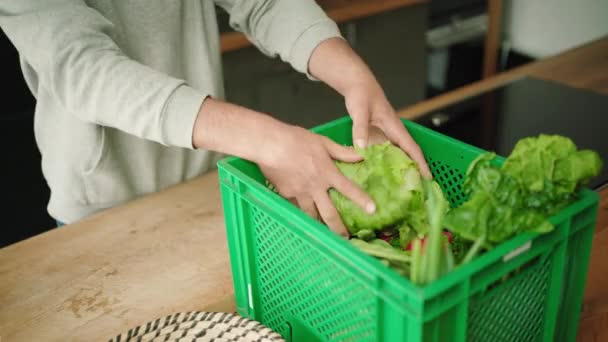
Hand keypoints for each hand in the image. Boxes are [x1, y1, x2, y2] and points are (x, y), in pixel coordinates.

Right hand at [259, 126, 375, 236]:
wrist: (270, 145)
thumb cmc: (296, 140)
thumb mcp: (323, 142)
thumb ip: (342, 151)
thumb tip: (361, 154)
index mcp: (327, 173)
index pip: (348, 189)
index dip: (361, 200)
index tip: (372, 210)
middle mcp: (315, 187)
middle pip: (329, 213)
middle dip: (338, 228)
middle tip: (345, 238)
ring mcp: (300, 193)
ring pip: (311, 215)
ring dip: (318, 225)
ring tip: (323, 233)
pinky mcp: (286, 195)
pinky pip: (296, 207)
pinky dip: (301, 212)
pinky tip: (302, 216)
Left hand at [344, 84, 431, 178]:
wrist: (357, 84)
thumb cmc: (361, 95)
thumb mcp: (360, 111)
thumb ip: (360, 129)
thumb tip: (360, 149)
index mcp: (395, 126)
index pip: (412, 148)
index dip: (420, 163)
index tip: (427, 178)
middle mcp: (394, 131)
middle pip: (409, 153)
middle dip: (415, 169)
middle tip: (417, 189)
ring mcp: (387, 133)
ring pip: (399, 153)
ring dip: (403, 167)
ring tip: (403, 186)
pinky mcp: (380, 134)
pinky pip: (388, 151)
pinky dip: (389, 162)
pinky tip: (383, 173)